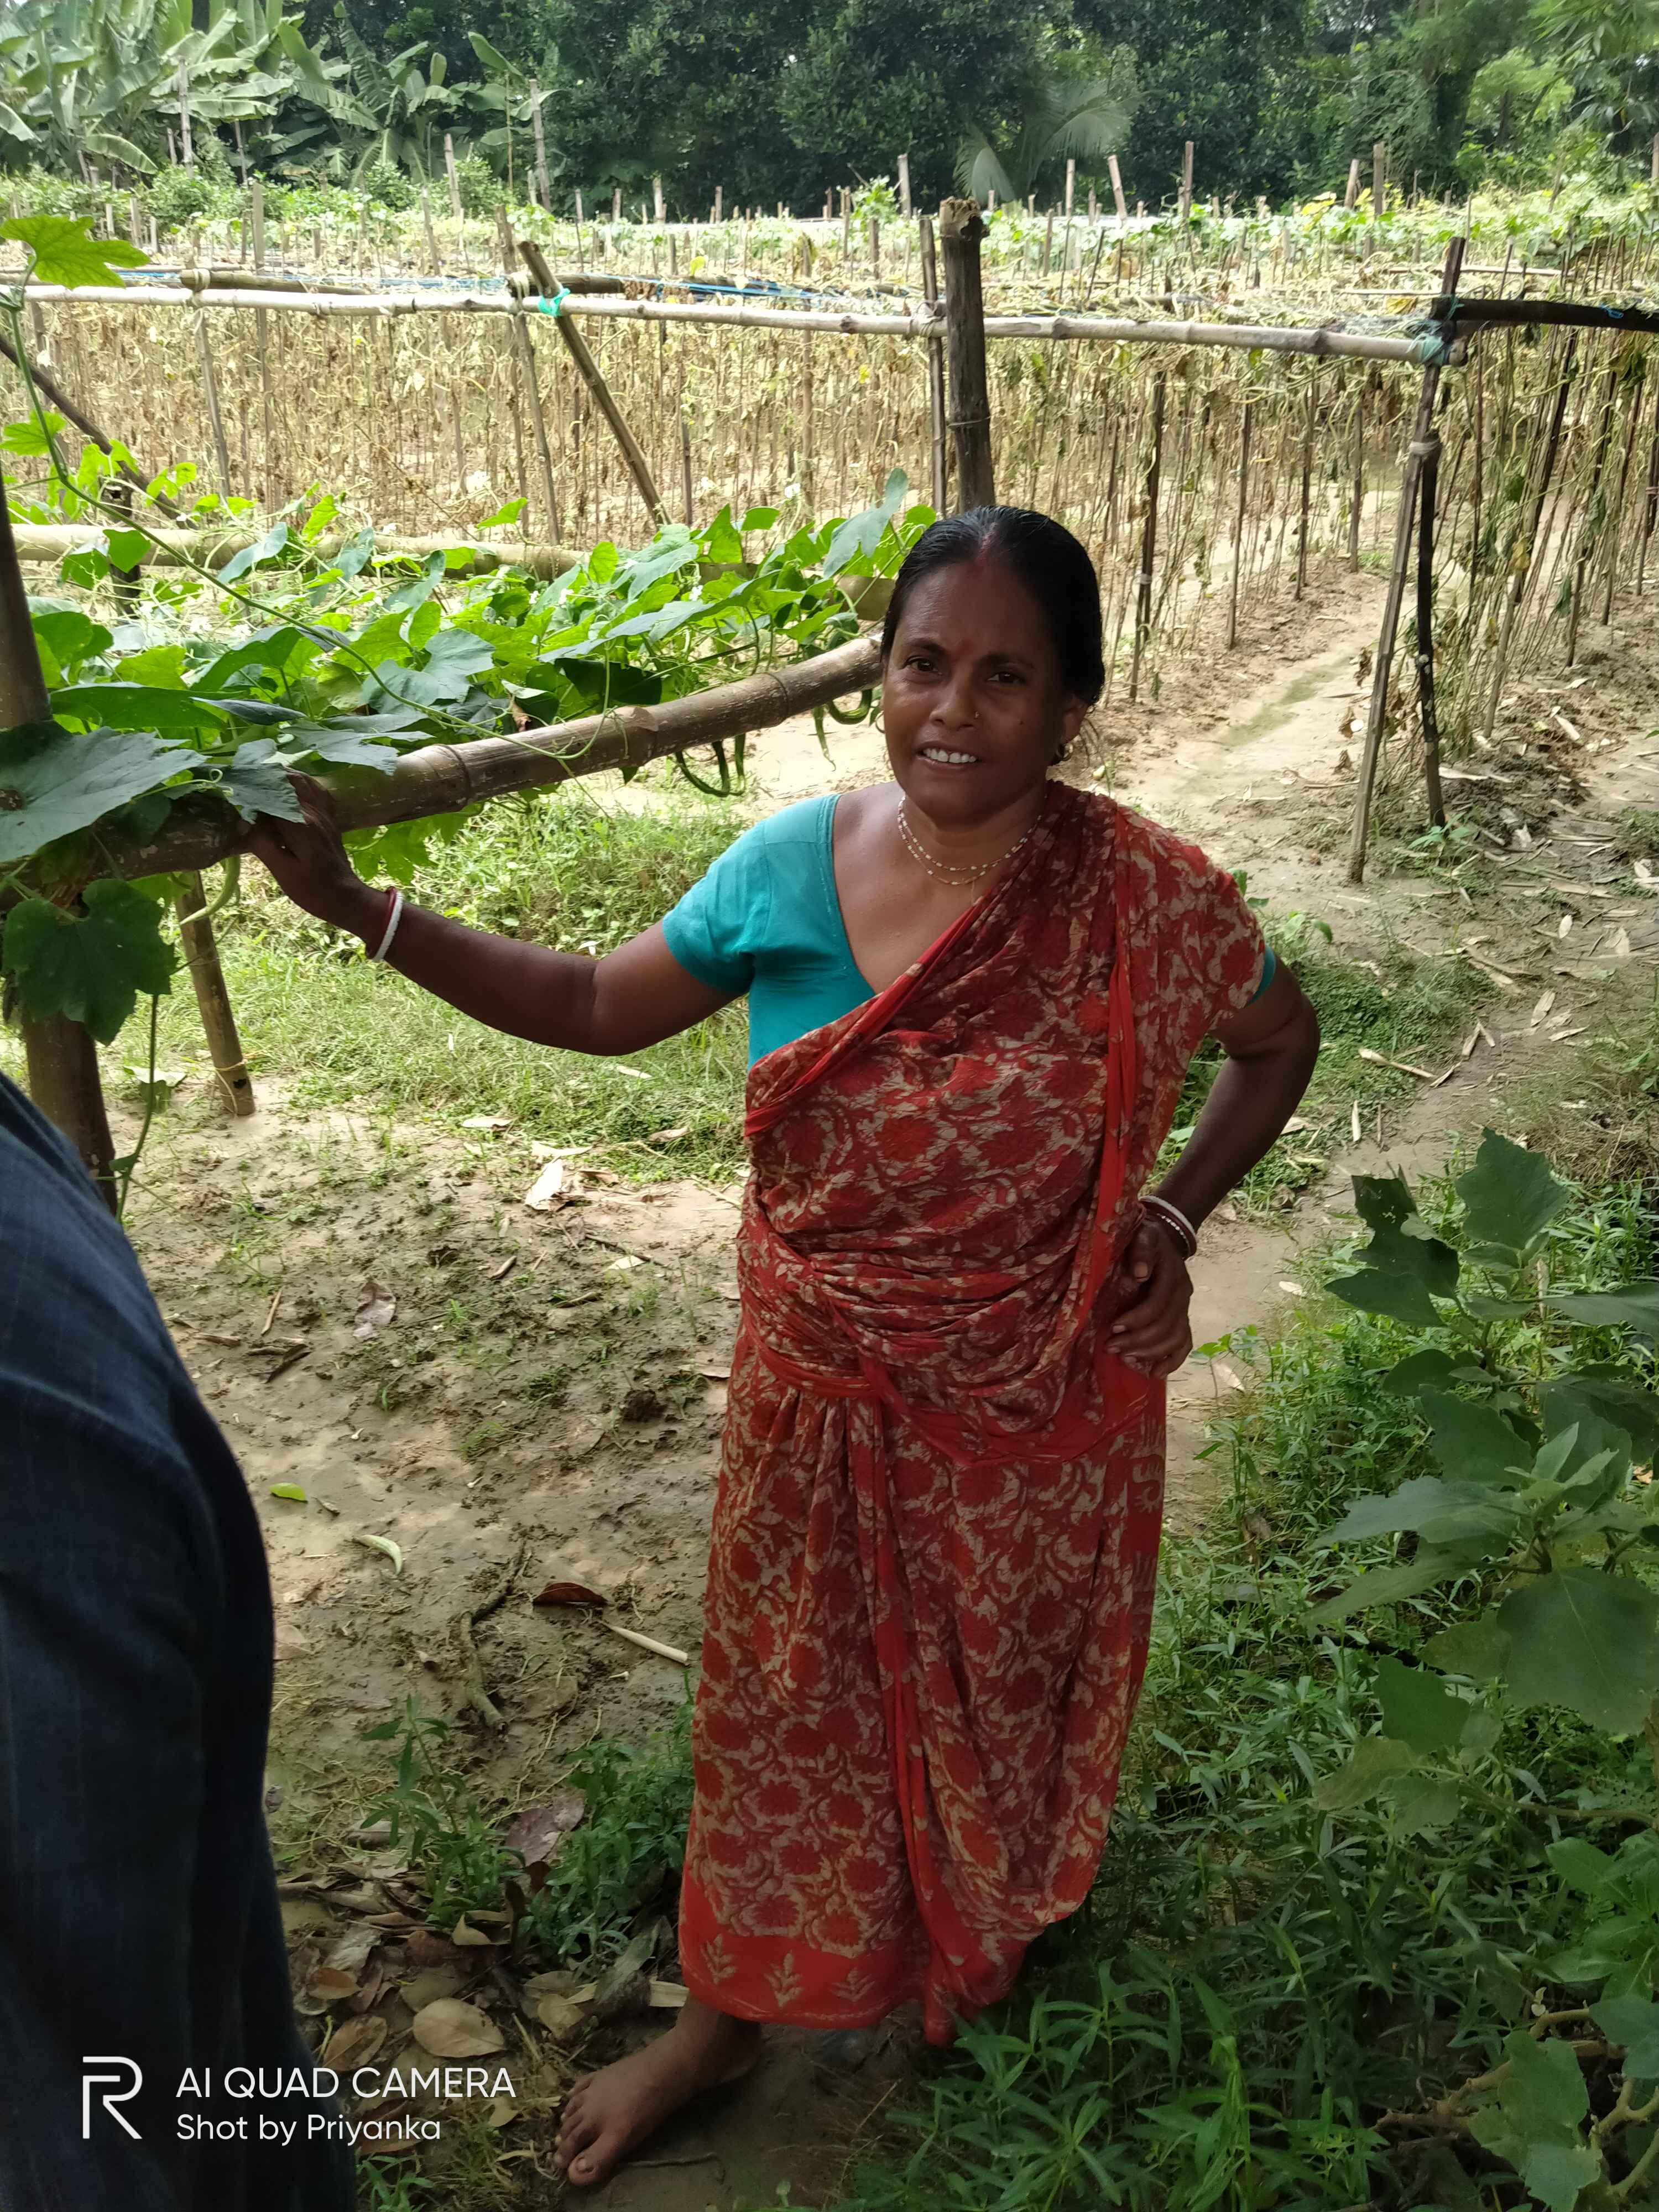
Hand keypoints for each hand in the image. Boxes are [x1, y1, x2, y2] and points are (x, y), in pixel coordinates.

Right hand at [243, 774, 379, 936]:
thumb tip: (242, 821)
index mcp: (300, 823)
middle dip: (265, 775)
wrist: (346, 898)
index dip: (250, 787)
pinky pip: (314, 791)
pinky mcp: (328, 819)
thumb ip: (262, 843)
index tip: (232, 784)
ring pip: (303, 782)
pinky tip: (287, 787)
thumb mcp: (283, 871)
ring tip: (261, 777)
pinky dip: (300, 784)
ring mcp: (323, 814)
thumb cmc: (312, 890)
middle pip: (288, 781)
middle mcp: (313, 812)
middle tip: (242, 776)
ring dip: (282, 776)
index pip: (270, 795)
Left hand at [1107, 1217, 1193, 1376]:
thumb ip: (1141, 1249)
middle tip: (1110, 1346)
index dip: (1137, 1319)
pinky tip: (1156, 1372)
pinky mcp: (1183, 1316)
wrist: (1165, 1237)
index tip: (1113, 1327)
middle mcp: (1184, 1294)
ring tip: (1125, 1358)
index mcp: (1173, 1276)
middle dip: (1138, 1340)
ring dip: (1151, 1352)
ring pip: (1176, 1338)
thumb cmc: (1146, 1237)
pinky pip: (1185, 1343)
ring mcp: (1185, 1307)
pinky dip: (1173, 1360)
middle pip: (1167, 1326)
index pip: (1158, 1304)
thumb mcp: (1143, 1234)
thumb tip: (1139, 1273)